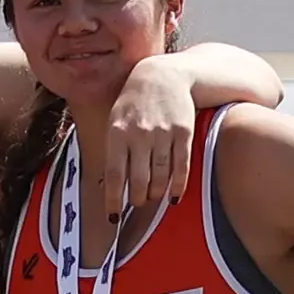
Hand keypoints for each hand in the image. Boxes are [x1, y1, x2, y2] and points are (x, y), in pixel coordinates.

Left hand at [104, 59, 195, 208]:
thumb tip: (109, 185)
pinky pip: (181, 166)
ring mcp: (163, 133)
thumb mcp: (114, 120)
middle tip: (137, 203)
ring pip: (160, 176)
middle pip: (138, 180)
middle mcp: (139, 134)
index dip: (113, 200)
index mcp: (117, 133)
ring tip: (152, 198)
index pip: (114, 175)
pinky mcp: (184, 132)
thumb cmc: (133, 103)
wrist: (162, 75)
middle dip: (137, 199)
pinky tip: (174, 196)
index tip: (113, 218)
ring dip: (156, 193)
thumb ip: (113, 149)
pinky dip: (178, 185)